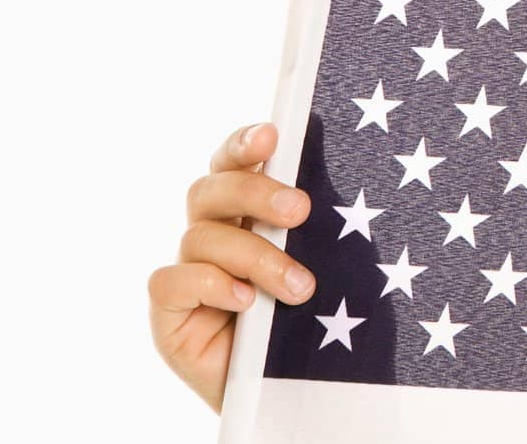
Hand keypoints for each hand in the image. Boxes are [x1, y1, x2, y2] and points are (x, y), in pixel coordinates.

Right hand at [148, 122, 315, 411]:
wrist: (293, 392)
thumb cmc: (318, 323)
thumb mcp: (333, 269)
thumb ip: (325, 229)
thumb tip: (357, 185)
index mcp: (249, 214)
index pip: (235, 163)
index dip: (245, 143)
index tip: (272, 134)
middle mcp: (214, 234)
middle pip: (211, 189)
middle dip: (255, 192)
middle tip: (300, 210)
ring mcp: (188, 271)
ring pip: (202, 236)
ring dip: (255, 256)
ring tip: (299, 287)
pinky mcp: (169, 311)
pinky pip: (172, 280)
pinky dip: (211, 284)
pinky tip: (245, 301)